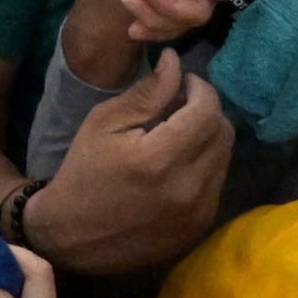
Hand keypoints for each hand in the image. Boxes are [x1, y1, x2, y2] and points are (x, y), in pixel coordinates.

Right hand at [23, 51, 233, 271]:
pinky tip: (180, 162)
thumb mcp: (104, 122)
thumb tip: (176, 61)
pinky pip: (218, 182)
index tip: (183, 83)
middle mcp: (186, 188)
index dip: (200, 88)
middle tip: (182, 104)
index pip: (206, 110)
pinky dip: (205, 164)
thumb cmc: (84, 172)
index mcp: (157, 158)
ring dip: (209, 136)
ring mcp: (197, 212)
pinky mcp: (199, 227)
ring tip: (180, 133)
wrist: (72, 236)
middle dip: (207, 109)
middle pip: (223, 132)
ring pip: (225, 157)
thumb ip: (146, 92)